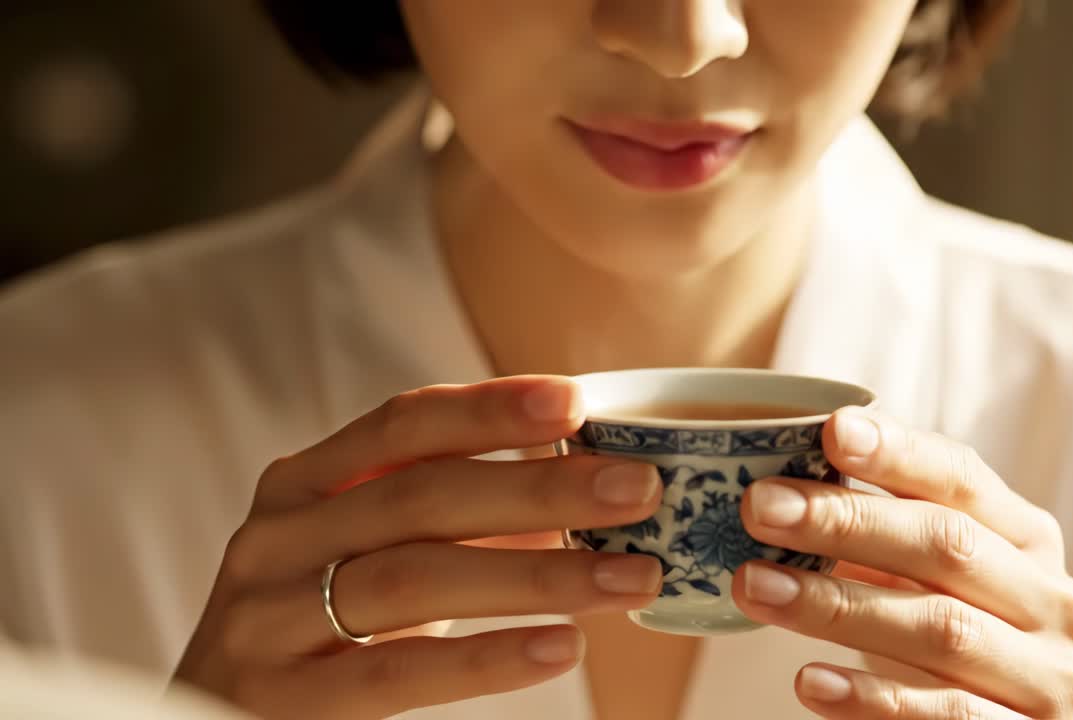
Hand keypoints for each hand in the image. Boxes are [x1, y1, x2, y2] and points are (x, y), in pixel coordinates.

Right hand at [173, 376, 662, 718]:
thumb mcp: (373, 552)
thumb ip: (458, 516)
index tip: (576, 402)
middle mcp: (276, 537)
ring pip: (416, 578)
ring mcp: (267, 617)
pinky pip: (396, 672)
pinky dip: (486, 657)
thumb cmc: (320, 623)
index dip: (489, 407)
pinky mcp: (278, 700)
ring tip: (630, 578)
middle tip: (636, 490)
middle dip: (538, 487)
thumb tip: (588, 485)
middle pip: (420, 495)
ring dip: (537, 573)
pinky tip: (560, 648)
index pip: (401, 423)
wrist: (209, 718)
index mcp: (302, 484)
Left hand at [735, 407, 1072, 718]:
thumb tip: (778, 487)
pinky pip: (948, 714)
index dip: (899, 452)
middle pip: (947, 545)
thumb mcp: (947, 585)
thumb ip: (886, 538)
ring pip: (940, 629)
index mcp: (1026, 540)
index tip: (830, 430)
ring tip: (754, 586)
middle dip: (848, 520)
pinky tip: (810, 681)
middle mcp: (1050, 599)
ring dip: (838, 606)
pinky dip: (875, 699)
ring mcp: (1050, 676)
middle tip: (760, 506)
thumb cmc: (977, 649)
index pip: (963, 479)